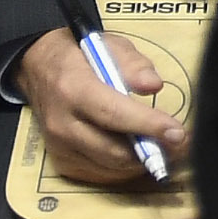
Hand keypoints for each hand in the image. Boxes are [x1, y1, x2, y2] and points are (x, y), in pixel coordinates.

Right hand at [16, 26, 186, 187]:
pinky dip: (124, 168)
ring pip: (110, 167)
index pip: (114, 114)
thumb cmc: (79, 56)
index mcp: (73, 89)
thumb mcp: (107, 44)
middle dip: (153, 150)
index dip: (148, 126)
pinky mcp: (62, 162)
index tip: (177, 132)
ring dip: (142, 162)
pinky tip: (138, 153)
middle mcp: (63, 123)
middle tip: (180, 143)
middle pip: (114, 150)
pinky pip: (100, 174)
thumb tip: (153, 86)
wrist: (38, 69)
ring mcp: (59, 146)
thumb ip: (132, 63)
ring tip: (165, 148)